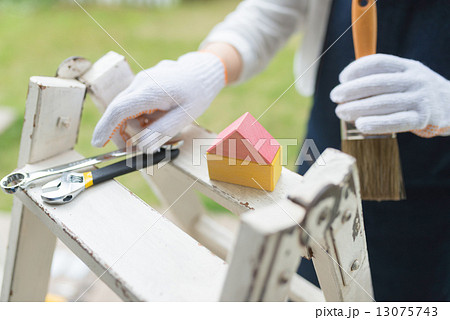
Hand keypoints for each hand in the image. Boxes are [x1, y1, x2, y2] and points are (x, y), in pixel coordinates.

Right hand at [91, 51, 225, 150]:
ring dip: (135, 124)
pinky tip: (158, 118)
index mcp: (150, 91)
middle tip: (132, 149)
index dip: (106, 128)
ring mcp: (140, 80)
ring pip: (127, 108)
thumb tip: (140, 148)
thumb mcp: (184, 116)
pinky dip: (140, 116)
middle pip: (119, 110)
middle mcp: (141, 82)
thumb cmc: (197, 93)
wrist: (203, 70)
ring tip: (159, 127)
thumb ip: (161, 131)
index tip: (98, 144)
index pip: (119, 110)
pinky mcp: (143, 82)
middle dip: (121, 132)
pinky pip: (134, 102)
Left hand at [331, 54, 449, 136]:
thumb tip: (346, 83)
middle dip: (351, 90)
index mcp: (407, 67)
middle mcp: (415, 80)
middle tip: (335, 97)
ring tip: (341, 112)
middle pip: (377, 84)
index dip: (357, 69)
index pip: (379, 63)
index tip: (342, 78)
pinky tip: (360, 125)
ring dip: (357, 108)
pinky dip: (376, 124)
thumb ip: (380, 77)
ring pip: (383, 103)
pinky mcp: (422, 119)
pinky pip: (395, 122)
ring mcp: (420, 99)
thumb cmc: (415, 93)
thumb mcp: (403, 77)